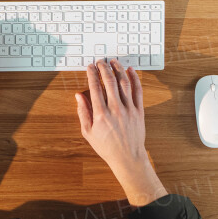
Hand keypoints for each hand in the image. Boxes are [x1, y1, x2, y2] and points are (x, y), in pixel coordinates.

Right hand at [75, 59, 166, 205]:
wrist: (127, 157)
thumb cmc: (107, 147)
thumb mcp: (88, 132)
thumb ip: (83, 112)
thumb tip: (78, 96)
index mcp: (101, 114)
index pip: (95, 88)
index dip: (92, 74)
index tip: (90, 67)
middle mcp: (115, 109)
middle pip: (109, 82)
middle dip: (104, 68)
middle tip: (101, 61)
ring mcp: (129, 109)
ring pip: (124, 83)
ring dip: (118, 69)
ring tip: (114, 62)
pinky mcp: (139, 111)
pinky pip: (137, 91)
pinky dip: (134, 78)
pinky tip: (130, 70)